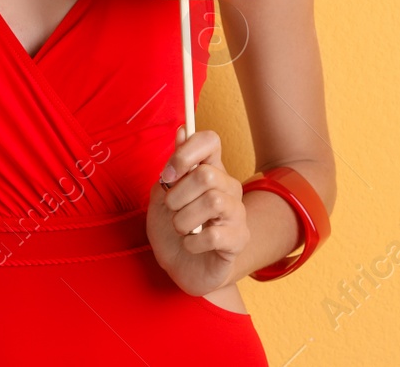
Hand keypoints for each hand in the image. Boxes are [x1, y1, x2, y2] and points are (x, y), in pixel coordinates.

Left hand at [146, 127, 249, 296]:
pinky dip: (192, 242)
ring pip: (213, 202)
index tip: (168, 174)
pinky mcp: (238, 240)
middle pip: (206, 174)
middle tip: (171, 210)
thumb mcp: (160, 196)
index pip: (210, 140)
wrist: (179, 268)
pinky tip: (190, 245)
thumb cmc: (171, 229)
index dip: (187, 152)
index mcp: (209, 170)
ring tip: (180, 229)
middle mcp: (227, 187)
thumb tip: (182, 130)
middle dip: (178, 195)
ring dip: (184, 219)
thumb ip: (172, 168)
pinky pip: (214, 235)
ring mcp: (236, 214)